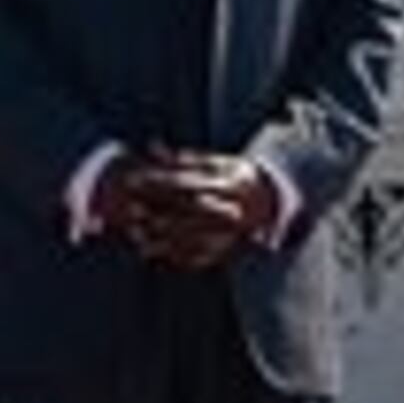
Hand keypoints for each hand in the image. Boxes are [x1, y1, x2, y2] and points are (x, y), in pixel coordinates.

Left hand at [110, 151, 268, 273]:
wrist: (274, 202)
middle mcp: (232, 207)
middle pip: (186, 210)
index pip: (185, 182)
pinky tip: (157, 254)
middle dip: (156, 210)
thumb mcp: (218, 163)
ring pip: (191, 236)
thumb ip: (185, 158)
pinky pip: (201, 256)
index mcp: (228, 182)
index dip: (156, 181)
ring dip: (161, 238)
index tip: (132, 179)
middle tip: (129, 210)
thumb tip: (153, 146)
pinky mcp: (230, 248)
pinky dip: (177, 256)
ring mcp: (232, 231)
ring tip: (136, 236)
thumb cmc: (239, 176)